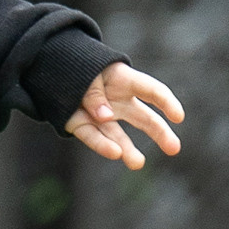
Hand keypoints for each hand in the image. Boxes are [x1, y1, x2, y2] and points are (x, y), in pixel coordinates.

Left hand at [65, 61, 184, 170]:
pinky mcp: (80, 125)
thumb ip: (94, 93)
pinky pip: (92, 136)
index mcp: (124, 80)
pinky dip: (102, 145)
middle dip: (159, 133)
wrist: (50, 68)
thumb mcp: (86, 71)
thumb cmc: (75, 65)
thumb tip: (105, 116)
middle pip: (143, 118)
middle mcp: (116, 101)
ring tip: (137, 163)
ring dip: (127, 149)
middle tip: (174, 148)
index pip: (151, 91)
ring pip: (118, 135)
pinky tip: (115, 154)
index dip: (166, 103)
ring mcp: (100, 115)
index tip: (178, 117)